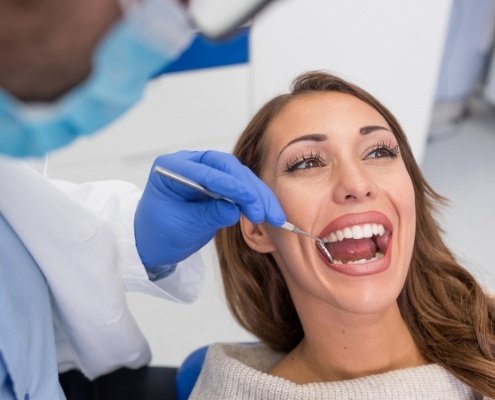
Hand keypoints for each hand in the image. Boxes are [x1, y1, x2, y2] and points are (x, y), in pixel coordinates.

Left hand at [134, 150, 285, 268]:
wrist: (154, 243)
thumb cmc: (158, 233)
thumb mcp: (181, 227)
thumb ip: (207, 216)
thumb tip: (234, 210)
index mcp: (171, 167)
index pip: (206, 171)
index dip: (230, 185)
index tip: (249, 199)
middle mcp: (191, 164)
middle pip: (228, 167)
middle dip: (249, 189)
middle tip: (264, 211)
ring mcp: (207, 172)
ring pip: (240, 176)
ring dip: (258, 195)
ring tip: (274, 216)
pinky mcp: (219, 185)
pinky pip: (242, 188)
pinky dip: (256, 200)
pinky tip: (269, 213)